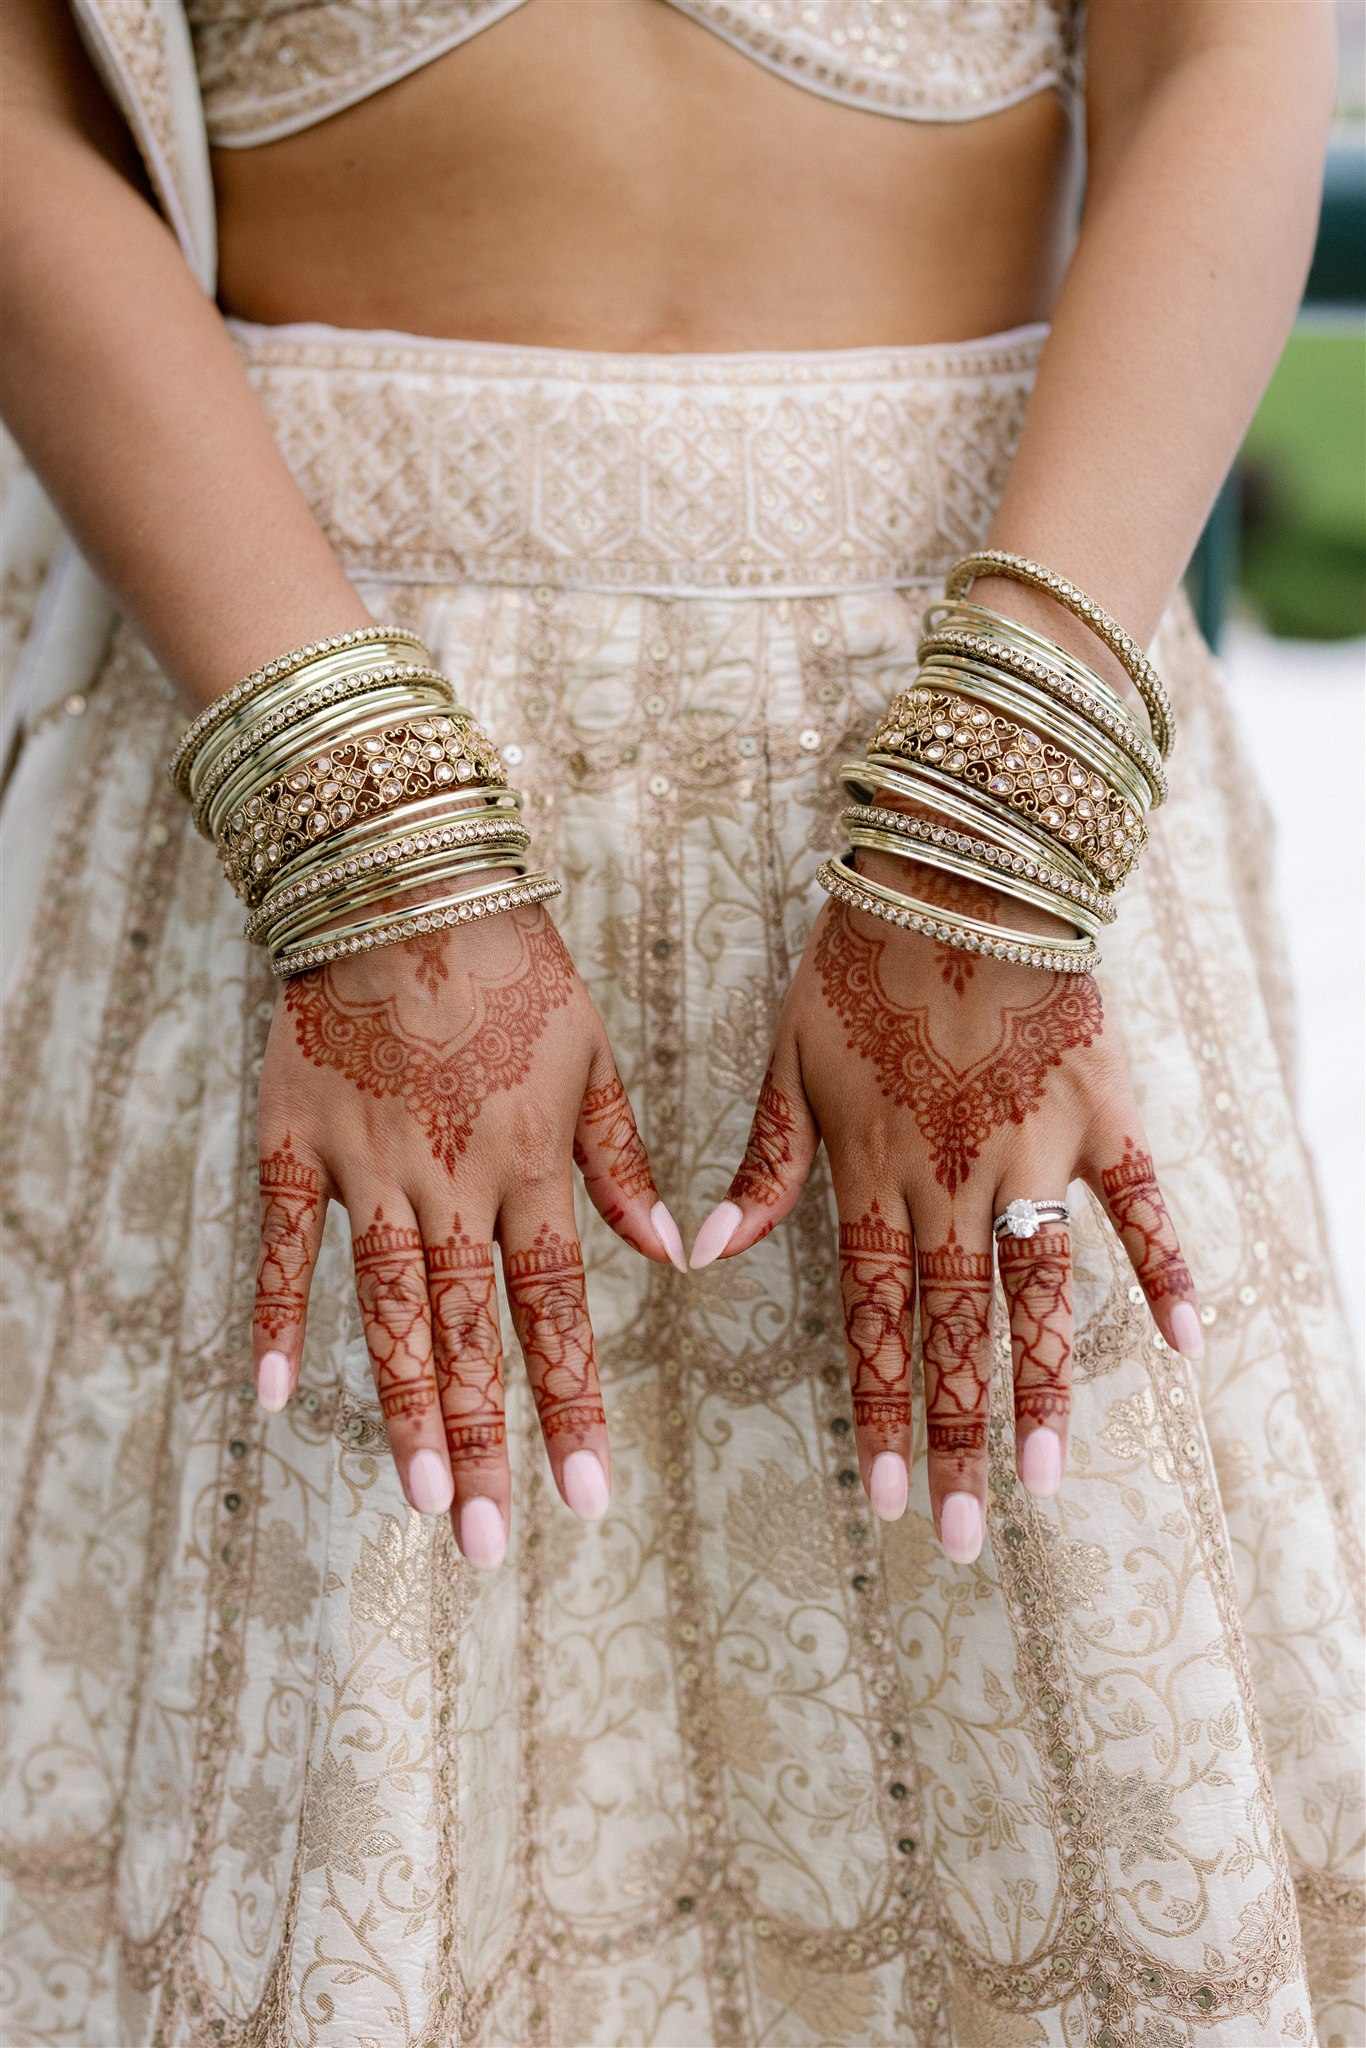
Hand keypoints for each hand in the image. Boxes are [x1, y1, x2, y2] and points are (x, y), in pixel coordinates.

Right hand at [252, 904, 685, 1568]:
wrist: (406, 878)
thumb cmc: (515, 966)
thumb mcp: (596, 1056)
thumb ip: (624, 1162)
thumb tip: (674, 1259)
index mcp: (530, 1167)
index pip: (555, 1311)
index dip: (571, 1407)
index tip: (587, 1499)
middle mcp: (452, 1183)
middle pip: (467, 1334)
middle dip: (485, 1443)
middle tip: (492, 1544)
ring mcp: (367, 1167)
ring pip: (385, 1308)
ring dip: (402, 1406)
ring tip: (420, 1497)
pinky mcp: (294, 1139)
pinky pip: (281, 1242)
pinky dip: (275, 1315)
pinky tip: (271, 1396)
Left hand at [691, 866, 1202, 1564]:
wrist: (956, 874)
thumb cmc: (856, 961)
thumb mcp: (785, 1059)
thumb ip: (760, 1166)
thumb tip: (702, 1258)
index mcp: (874, 1173)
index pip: (875, 1317)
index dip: (881, 1409)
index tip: (883, 1497)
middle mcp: (955, 1182)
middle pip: (956, 1331)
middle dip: (956, 1437)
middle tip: (959, 1535)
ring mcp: (1036, 1153)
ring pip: (1041, 1294)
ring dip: (1043, 1390)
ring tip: (1044, 1479)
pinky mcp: (1103, 1114)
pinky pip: (1144, 1205)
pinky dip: (1167, 1269)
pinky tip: (1188, 1344)